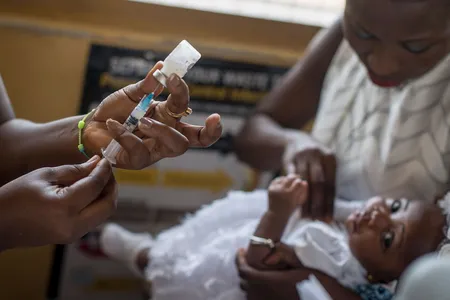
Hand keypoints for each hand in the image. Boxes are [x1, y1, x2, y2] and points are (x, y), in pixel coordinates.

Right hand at [0, 156, 116, 249]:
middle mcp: (73, 225)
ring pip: (104, 214)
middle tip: (106, 171)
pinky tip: (91, 191)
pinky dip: (98, 204)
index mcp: (63, 207)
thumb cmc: (15, 196)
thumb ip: (75, 170)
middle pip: (108, 205)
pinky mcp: (72, 238)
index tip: (107, 159)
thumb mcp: (44, 176)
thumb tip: (97, 163)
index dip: (104, 171)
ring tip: (99, 179)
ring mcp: (73, 235)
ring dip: (106, 195)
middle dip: (112, 185)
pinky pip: (94, 219)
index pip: (95, 186)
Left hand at [84, 62, 222, 168]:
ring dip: (162, 130)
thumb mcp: (133, 93)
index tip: (215, 116)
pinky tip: (112, 124)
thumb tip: (163, 65)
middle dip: (205, 132)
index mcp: (170, 119)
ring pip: (175, 146)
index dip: (212, 127)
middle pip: (195, 140)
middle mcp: (167, 136)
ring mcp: (153, 151)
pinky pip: (138, 150)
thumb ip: (149, 84)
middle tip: (205, 117)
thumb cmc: (116, 110)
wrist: (92, 125)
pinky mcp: (135, 160)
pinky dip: (125, 134)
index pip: (197, 126)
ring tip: (142, 120)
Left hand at [235, 249, 359, 299]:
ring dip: (250, 283)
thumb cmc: (322, 286)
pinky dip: (256, 293)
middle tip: (249, 259)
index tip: (241, 250)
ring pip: (249, 295)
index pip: (244, 271)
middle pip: (244, 283)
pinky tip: (266, 287)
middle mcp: (265, 296)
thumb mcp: (306, 267)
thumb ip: (288, 256)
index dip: (238, 260)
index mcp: (271, 282)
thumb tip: (274, 247)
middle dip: (245, 270)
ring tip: (258, 272)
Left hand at [268, 175, 307, 215]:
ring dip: (288, 178)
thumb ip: (303, 192)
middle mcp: (282, 191)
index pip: (298, 182)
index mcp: (290, 195)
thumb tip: (304, 181)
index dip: (300, 181)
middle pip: (290, 178)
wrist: (276, 214)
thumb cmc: (290, 208)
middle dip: (295, 177)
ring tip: (291, 180)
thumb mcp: (299, 202)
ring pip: (283, 178)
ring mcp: (275, 189)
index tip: (301, 182)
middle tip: (297, 177)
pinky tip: (284, 181)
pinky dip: (281, 180)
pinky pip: (277, 180)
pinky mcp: (270, 188)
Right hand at [283, 133, 335, 220]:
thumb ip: (327, 181)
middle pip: (319, 183)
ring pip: (304, 182)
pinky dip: (293, 191)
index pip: (331, 185)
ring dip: (305, 200)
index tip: (328, 219)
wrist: (296, 141)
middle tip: (317, 219)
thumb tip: (330, 208)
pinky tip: (293, 202)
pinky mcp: (289, 158)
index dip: (329, 203)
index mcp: (330, 158)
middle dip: (318, 204)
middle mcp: (317, 155)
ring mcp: (302, 156)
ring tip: (305, 215)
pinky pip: (292, 177)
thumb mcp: (324, 164)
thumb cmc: (314, 159)